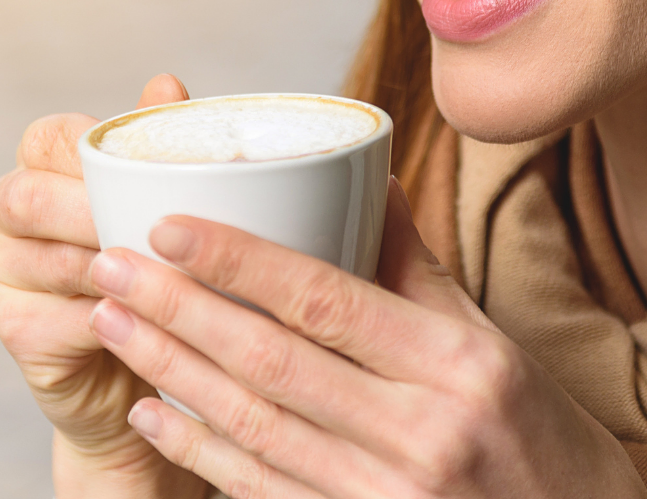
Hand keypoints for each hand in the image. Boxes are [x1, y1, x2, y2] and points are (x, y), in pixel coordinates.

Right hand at [0, 74, 207, 497]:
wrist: (141, 373)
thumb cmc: (152, 275)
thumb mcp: (158, 208)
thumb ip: (153, 151)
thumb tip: (165, 84)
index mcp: (31, 170)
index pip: (48, 138)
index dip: (91, 149)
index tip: (149, 169)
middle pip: (29, 197)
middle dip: (93, 212)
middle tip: (156, 228)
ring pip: (50, 260)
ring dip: (114, 268)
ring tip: (171, 273)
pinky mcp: (14, 331)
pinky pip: (64, 319)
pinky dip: (113, 319)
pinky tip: (152, 321)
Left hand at [86, 178, 646, 498]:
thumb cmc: (536, 439)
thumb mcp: (493, 346)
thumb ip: (416, 269)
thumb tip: (368, 180)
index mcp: (454, 364)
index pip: (324, 299)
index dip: (236, 261)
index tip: (167, 226)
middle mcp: (418, 431)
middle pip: (269, 359)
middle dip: (176, 308)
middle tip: (110, 265)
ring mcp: (383, 494)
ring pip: (250, 423)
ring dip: (169, 371)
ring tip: (111, 321)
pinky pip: (258, 489)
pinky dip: (197, 450)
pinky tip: (151, 410)